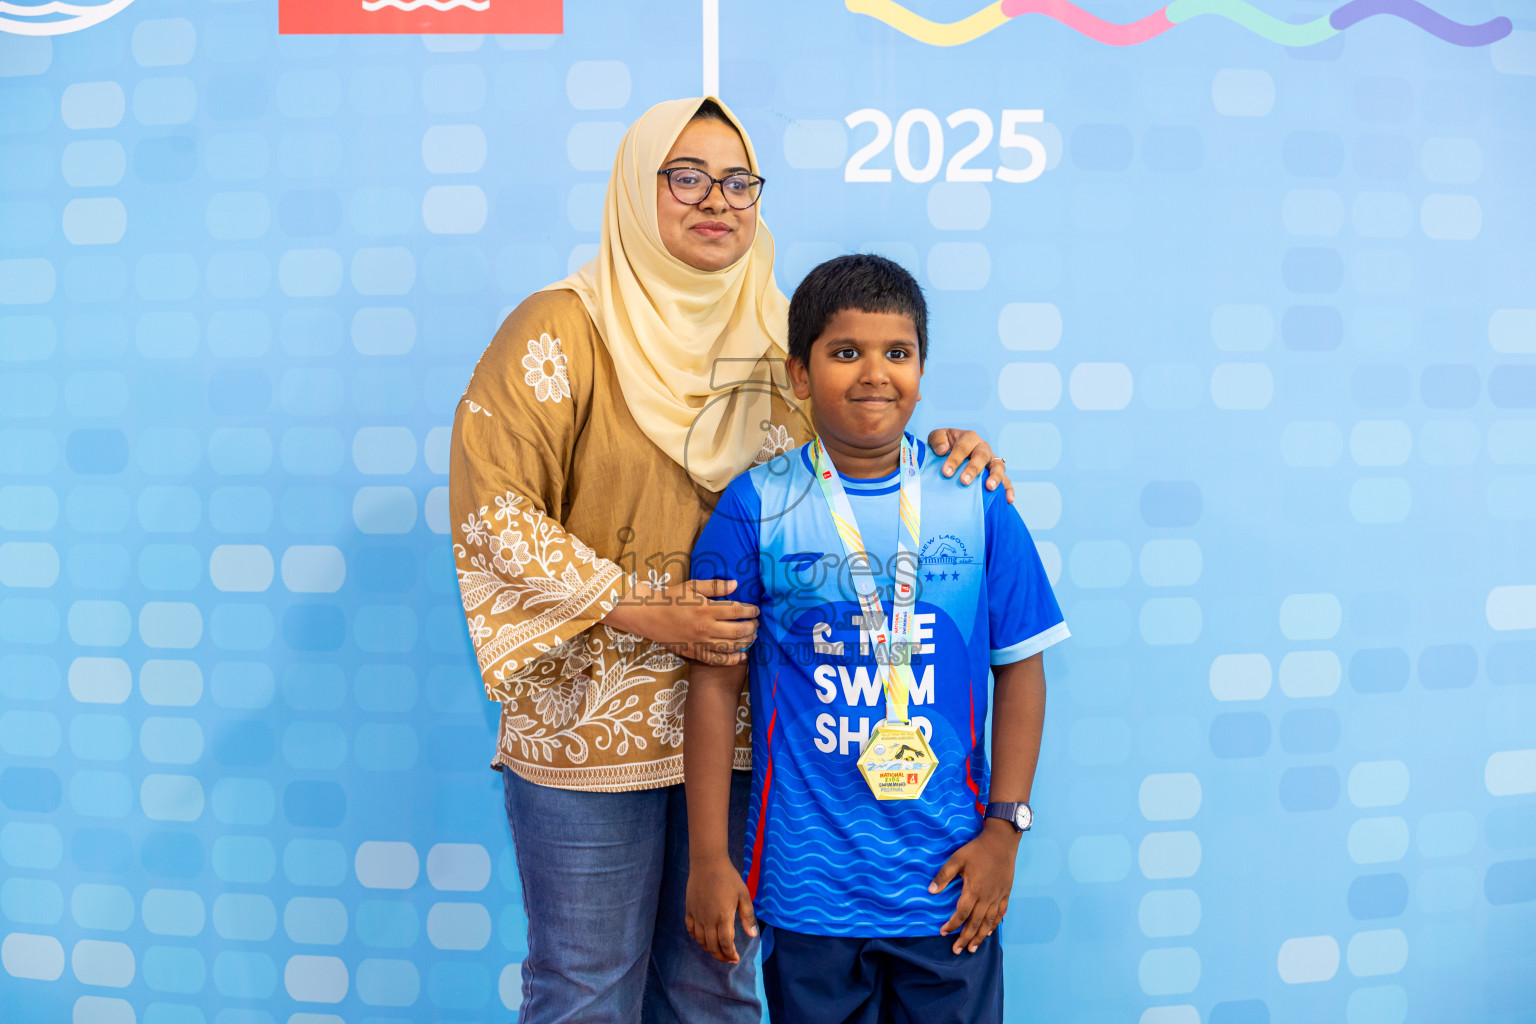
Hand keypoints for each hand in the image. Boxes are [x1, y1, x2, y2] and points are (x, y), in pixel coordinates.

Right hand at [604, 579, 758, 665]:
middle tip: (756, 623)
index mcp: (705, 608)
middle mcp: (705, 627)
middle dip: (752, 627)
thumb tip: (736, 584)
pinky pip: (717, 660)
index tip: (755, 609)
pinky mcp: (695, 652)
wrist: (650, 616)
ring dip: (746, 642)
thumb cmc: (672, 598)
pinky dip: (732, 660)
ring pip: (730, 646)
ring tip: (752, 636)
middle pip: (737, 630)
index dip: (750, 610)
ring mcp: (700, 642)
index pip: (736, 610)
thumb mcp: (692, 586)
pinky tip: (742, 656)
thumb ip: (715, 586)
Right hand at [686, 856, 758, 962]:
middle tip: (728, 958)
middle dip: (721, 956)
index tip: (736, 958)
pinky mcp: (689, 910)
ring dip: (709, 949)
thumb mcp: (743, 895)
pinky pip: (691, 930)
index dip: (730, 954)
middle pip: (712, 946)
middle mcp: (708, 919)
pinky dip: (697, 938)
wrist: (708, 863)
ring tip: (718, 950)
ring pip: (701, 941)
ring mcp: (697, 915)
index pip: (726, 944)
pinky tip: (703, 939)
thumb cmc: (729, 878)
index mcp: (724, 917)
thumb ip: (747, 916)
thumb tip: (752, 935)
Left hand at [926, 428, 1014, 502]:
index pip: (962, 447)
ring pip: (997, 466)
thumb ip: (937, 439)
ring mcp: (991, 460)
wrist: (952, 450)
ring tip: (989, 487)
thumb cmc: (944, 445)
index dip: (955, 459)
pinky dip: (1008, 489)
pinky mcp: (996, 472)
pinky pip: (1006, 480)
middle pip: (981, 456)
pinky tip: (1008, 500)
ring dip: (995, 477)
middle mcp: (982, 447)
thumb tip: (942, 450)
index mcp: (968, 438)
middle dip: (973, 469)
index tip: (946, 472)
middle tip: (964, 481)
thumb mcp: (937, 437)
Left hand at [929, 820, 1019, 953]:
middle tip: (957, 950)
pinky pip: (1000, 914)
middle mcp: (986, 897)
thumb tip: (930, 891)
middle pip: (975, 923)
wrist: (1001, 842)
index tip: (943, 932)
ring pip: (988, 923)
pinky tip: (989, 932)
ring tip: (972, 948)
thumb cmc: (977, 849)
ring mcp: (997, 897)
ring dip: (979, 937)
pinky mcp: (1005, 894)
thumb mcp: (957, 859)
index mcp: (973, 890)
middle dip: (965, 938)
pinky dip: (994, 925)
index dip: (952, 925)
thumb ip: (944, 876)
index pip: (961, 914)